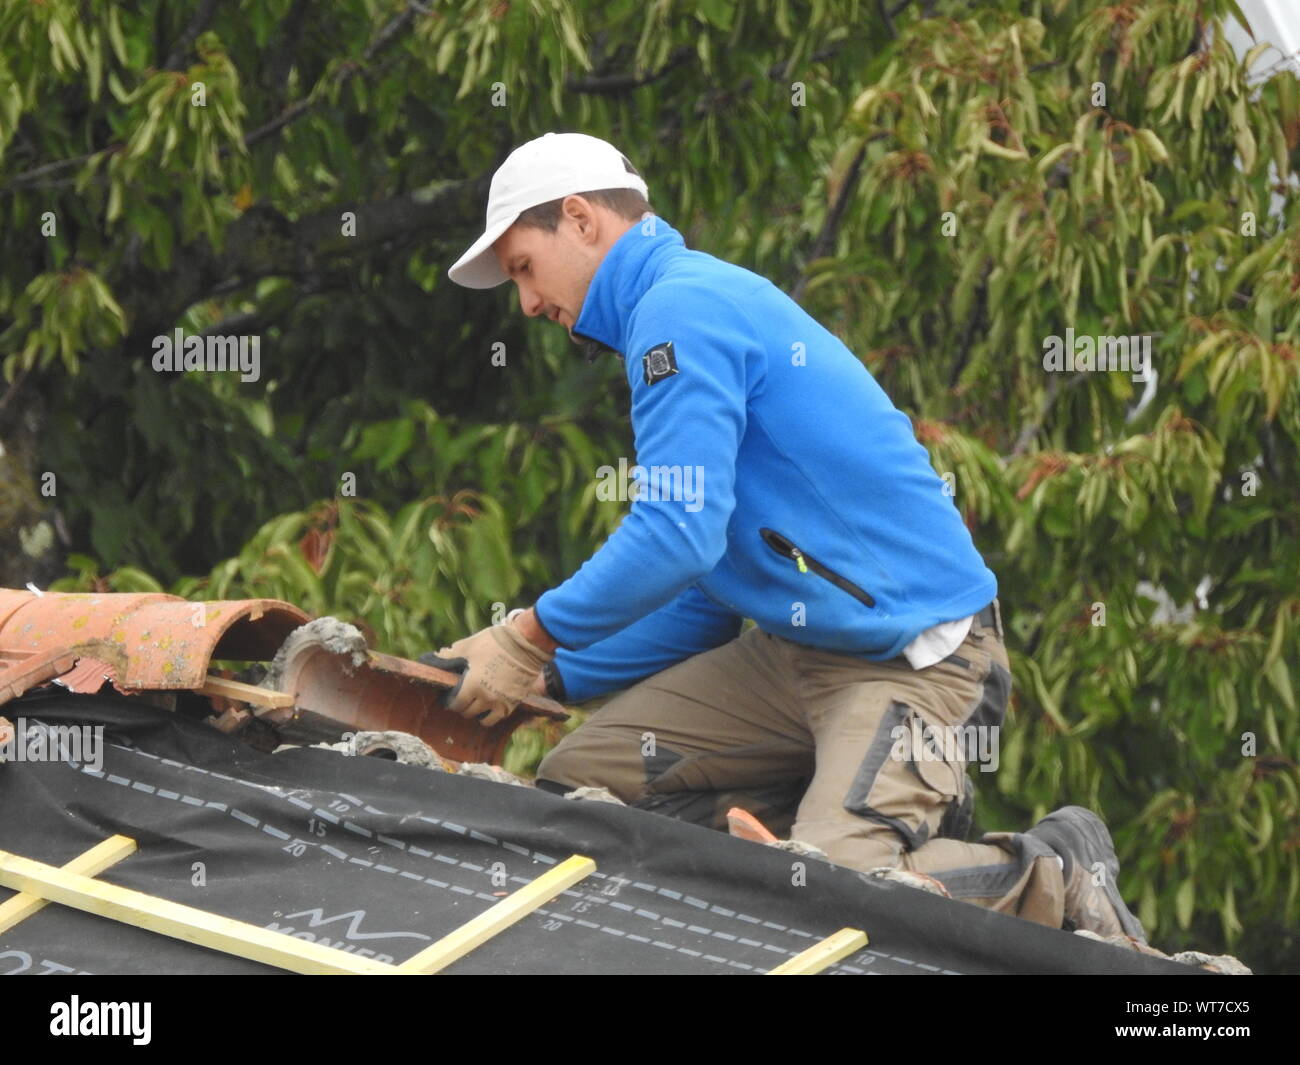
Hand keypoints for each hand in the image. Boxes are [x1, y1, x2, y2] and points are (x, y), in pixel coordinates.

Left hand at [423, 613, 554, 727]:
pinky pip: (499, 717)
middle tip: (462, 698)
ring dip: (477, 713)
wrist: (526, 644)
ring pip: (484, 719)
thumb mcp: (468, 646)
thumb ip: (449, 656)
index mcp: (473, 685)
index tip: (448, 698)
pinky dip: (492, 714)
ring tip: (477, 703)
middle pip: (468, 713)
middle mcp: (486, 698)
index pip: (456, 704)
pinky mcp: (514, 702)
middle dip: (463, 706)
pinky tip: (490, 704)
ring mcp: (502, 702)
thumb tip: (434, 658)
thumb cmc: (494, 643)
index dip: (450, 702)